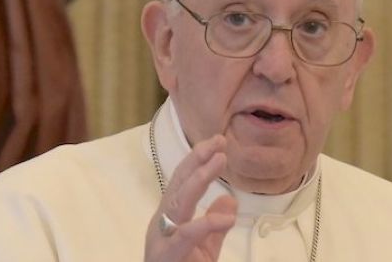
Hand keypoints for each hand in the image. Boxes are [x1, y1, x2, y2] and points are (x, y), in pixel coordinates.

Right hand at [145, 135, 237, 261]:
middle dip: (198, 159)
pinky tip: (225, 217)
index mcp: (170, 216)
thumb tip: (229, 199)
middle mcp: (162, 221)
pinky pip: (185, 236)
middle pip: (178, 183)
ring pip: (178, 201)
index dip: (198, 159)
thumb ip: (214, 224)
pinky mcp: (166, 255)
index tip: (218, 142)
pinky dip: (205, 223)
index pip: (182, 180)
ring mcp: (162, 237)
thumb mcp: (205, 247)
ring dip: (199, 178)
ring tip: (219, 160)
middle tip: (220, 141)